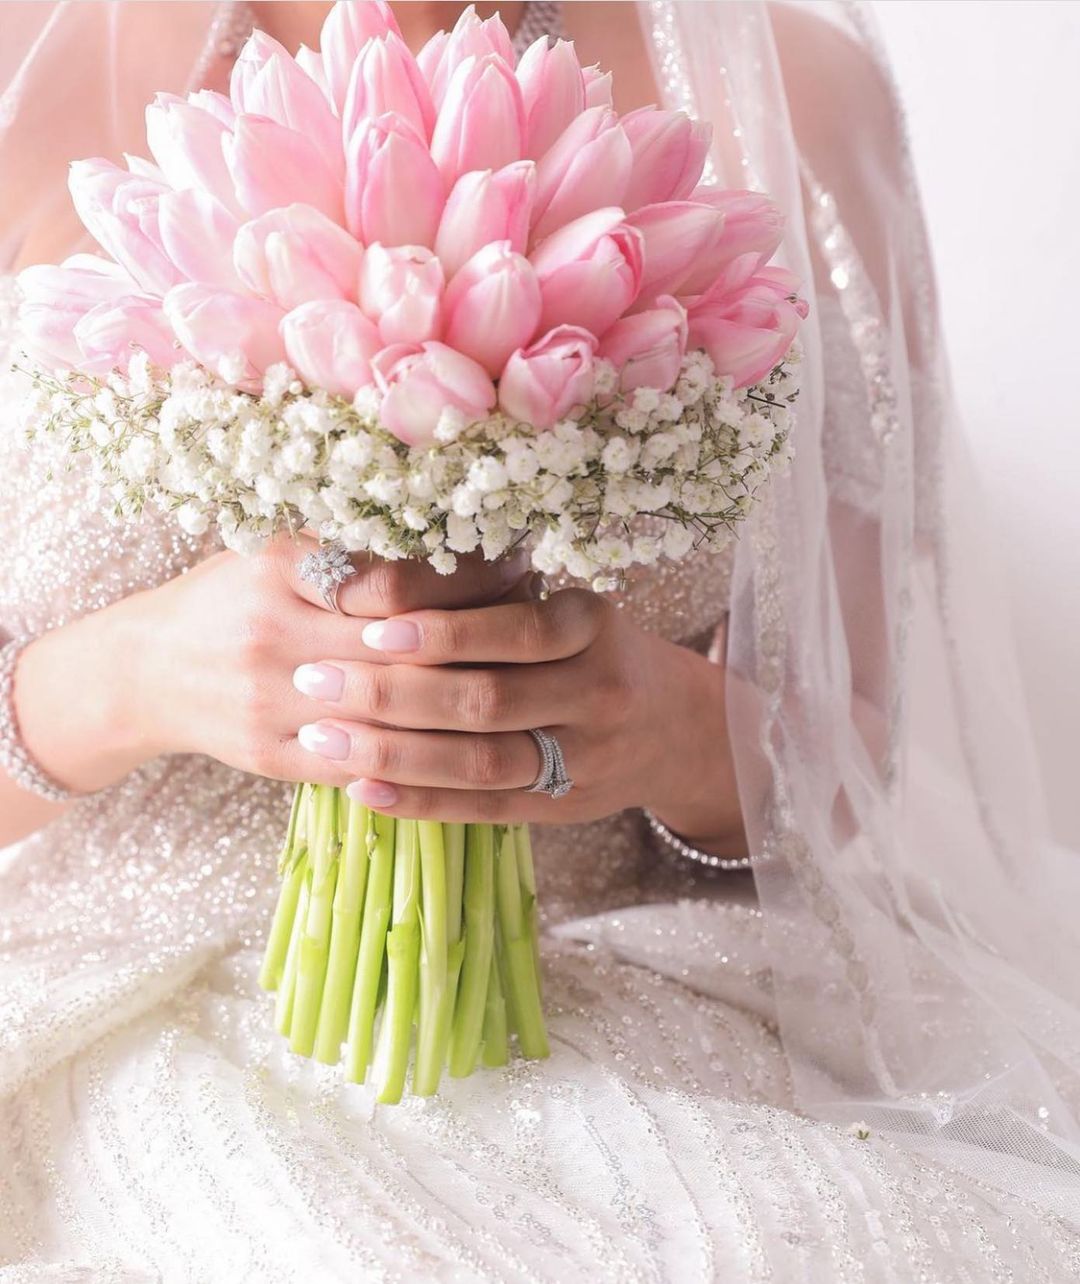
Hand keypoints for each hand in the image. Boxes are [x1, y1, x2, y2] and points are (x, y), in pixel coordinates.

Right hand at [13, 535, 528, 794]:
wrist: (149, 671)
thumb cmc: (230, 598)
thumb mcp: (279, 552)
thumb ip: (356, 547)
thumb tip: (460, 532)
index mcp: (282, 572)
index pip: (394, 581)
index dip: (464, 582)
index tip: (520, 571)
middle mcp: (275, 634)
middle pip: (402, 649)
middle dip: (478, 645)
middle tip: (543, 638)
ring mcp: (272, 702)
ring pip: (390, 713)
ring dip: (461, 706)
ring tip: (521, 690)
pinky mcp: (273, 756)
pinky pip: (363, 762)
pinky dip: (420, 757)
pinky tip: (468, 746)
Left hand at [289, 589, 746, 854]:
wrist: (673, 727)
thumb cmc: (593, 650)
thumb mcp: (567, 607)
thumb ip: (496, 598)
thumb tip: (379, 580)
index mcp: (593, 627)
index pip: (517, 629)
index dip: (443, 631)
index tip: (369, 626)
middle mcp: (596, 693)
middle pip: (488, 700)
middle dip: (393, 692)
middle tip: (314, 680)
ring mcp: (584, 758)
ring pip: (480, 761)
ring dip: (393, 751)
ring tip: (321, 735)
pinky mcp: (563, 808)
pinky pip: (484, 809)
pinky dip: (420, 800)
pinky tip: (363, 788)